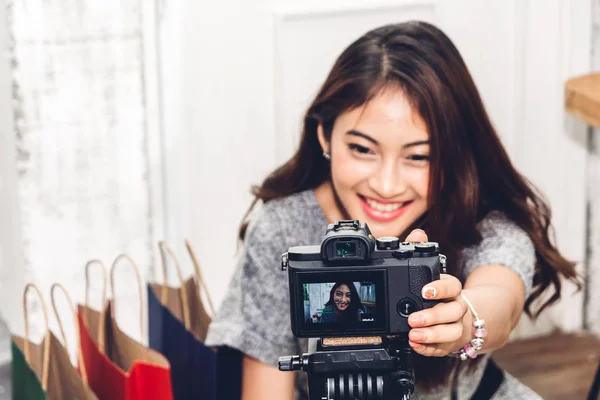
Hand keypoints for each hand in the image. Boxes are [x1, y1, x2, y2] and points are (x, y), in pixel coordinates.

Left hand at [403, 229, 468, 356]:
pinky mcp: (450, 343)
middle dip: (432, 316)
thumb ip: (422, 252)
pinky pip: (443, 348)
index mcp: (453, 289)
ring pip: (451, 332)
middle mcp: (457, 308)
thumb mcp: (430, 272)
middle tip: (413, 319)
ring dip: (432, 334)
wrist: (461, 317)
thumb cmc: (439, 294)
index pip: (453, 286)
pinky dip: (429, 348)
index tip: (424, 291)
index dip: (440, 288)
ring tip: (413, 335)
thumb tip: (418, 234)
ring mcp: (456, 327)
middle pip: (451, 312)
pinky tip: (416, 345)